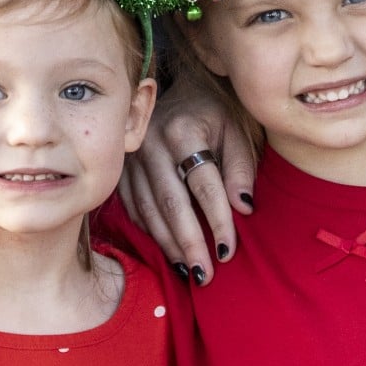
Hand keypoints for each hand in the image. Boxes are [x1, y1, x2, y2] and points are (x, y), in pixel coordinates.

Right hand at [117, 68, 256, 281]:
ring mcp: (132, 158)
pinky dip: (151, 233)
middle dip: (189, 242)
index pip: (204, 184)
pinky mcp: (122, 170)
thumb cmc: (212, 111)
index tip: (229, 250)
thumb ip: (240, 166)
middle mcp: (151, 144)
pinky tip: (169, 251)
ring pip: (148, 210)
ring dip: (169, 244)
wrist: (175, 90)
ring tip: (189, 270)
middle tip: (205, 274)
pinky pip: (134, 208)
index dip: (217, 220)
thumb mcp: (235, 128)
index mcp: (183, 130)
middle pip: (171, 202)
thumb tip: (243, 207)